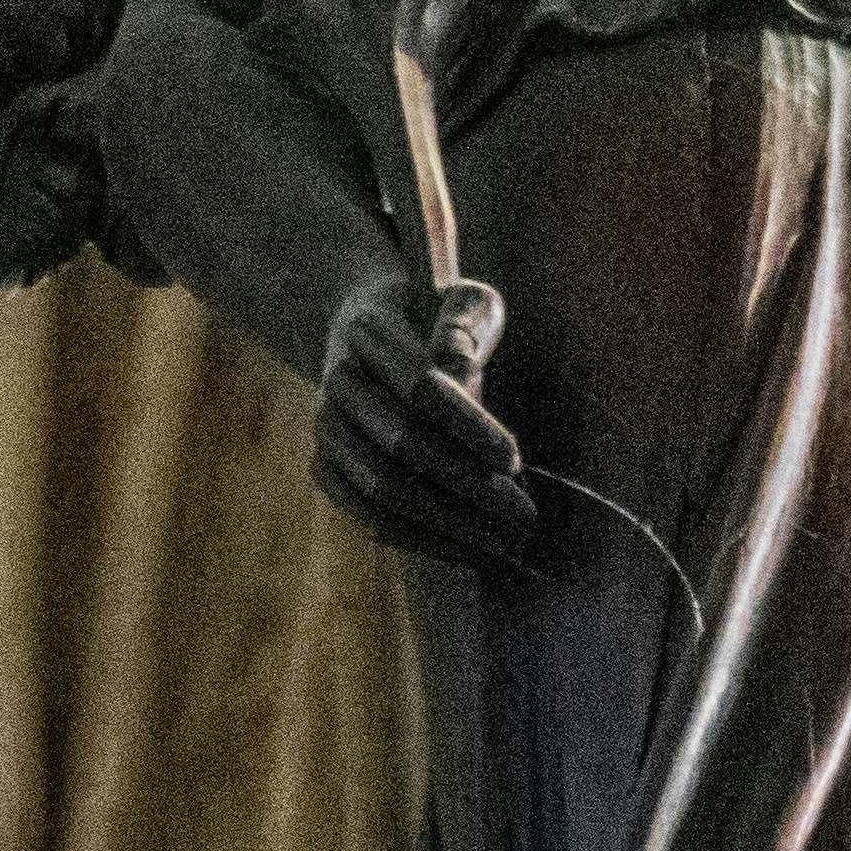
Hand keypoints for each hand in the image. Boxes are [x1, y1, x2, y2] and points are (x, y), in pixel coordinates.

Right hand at [317, 272, 535, 562]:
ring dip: (447, 524)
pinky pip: (367, 515)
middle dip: (468, 486)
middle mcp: (336, 381)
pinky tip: (468, 551)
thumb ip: (465, 323)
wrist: (372, 330)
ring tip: (505, 546)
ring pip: (382, 489)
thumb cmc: (437, 314)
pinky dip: (418, 539)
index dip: (468, 426)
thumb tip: (456, 369)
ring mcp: (325, 427)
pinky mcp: (326, 467)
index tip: (515, 459)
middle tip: (525, 517)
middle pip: (401, 444)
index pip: (420, 387)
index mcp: (366, 328)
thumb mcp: (461, 299)